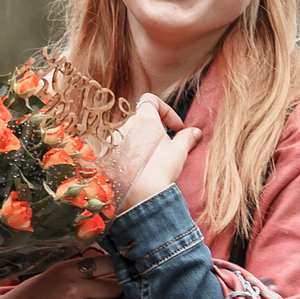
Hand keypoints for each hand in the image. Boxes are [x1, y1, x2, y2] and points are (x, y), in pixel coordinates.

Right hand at [0, 254, 122, 298]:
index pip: (109, 263)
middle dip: (110, 295)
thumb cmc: (37, 294)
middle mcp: (70, 286)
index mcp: (68, 268)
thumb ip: (82, 270)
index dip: (118, 271)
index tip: (116, 277)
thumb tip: (119, 269)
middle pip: (114, 289)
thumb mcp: (55, 273)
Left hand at [113, 95, 202, 214]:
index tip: (176, 128)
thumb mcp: (179, 152)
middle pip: (139, 119)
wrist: (139, 197)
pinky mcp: (103, 156)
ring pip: (127, 135)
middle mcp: (124, 125)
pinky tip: (136, 169)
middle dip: (153, 129)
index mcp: (143, 118)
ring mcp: (111, 141)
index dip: (166, 111)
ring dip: (139, 142)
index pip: (151, 101)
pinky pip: (115, 149)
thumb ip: (187, 138)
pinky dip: (126, 155)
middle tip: (165, 146)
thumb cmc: (161, 170)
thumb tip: (196, 132)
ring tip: (150, 160)